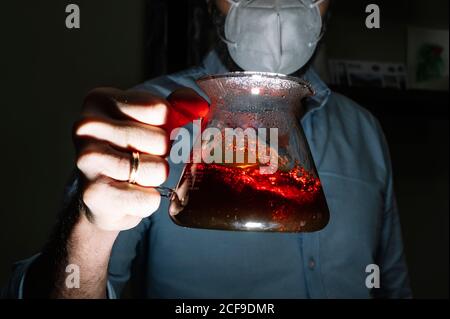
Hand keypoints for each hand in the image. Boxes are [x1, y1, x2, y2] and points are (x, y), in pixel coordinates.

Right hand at [74, 87, 207, 230]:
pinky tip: (130, 196)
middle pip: (160, 140)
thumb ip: (178, 105)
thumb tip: (200, 107)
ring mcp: (87, 160)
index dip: (166, 127)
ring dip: (155, 178)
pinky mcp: (94, 194)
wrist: (99, 196)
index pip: (160, 110)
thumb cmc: (128, 151)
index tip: (148, 135)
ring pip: (157, 169)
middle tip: (141, 159)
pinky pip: (148, 198)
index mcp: (100, 100)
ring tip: (135, 177)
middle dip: (161, 155)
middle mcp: (87, 127)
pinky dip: (148, 201)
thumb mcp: (150, 119)